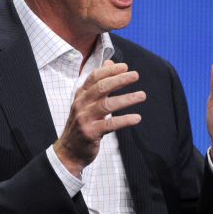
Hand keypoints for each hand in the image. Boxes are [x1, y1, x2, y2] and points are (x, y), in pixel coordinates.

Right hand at [53, 61, 144, 176]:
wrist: (69, 151)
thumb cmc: (82, 123)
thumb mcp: (87, 101)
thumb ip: (99, 83)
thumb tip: (111, 62)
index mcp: (81, 95)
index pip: (94, 77)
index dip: (110, 70)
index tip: (125, 66)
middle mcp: (81, 104)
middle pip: (101, 88)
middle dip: (120, 80)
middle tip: (135, 75)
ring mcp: (84, 119)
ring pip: (107, 105)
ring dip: (127, 99)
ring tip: (142, 95)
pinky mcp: (90, 133)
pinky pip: (110, 125)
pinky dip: (124, 120)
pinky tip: (137, 118)